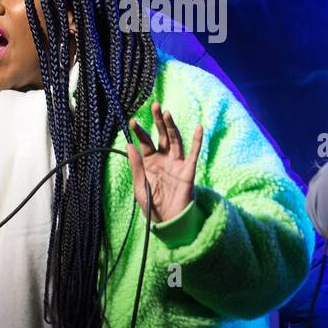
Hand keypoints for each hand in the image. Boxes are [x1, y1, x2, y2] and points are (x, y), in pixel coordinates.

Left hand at [126, 102, 202, 222]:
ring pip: (175, 141)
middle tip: (154, 105)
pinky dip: (196, 141)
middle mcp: (164, 159)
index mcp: (149, 162)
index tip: (133, 121)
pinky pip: (194, 154)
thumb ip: (136, 166)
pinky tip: (198, 128)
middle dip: (157, 121)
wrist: (168, 221)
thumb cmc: (152, 205)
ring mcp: (177, 163)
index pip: (144, 143)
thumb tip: (129, 145)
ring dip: (171, 127)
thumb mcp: (139, 186)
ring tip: (166, 113)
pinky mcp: (188, 170)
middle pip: (161, 136)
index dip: (140, 132)